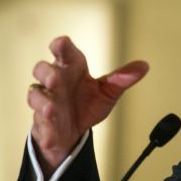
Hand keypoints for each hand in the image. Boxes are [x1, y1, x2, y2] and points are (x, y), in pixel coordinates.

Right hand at [27, 36, 148, 175]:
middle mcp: (56, 82)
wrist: (74, 131)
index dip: (61, 46)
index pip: (64, 53)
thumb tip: (144, 66)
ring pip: (36, 96)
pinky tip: (50, 136)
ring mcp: (47, 101)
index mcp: (72, 69)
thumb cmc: (86, 103)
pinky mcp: (43, 123)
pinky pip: (40, 125)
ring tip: (52, 109)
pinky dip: (45, 131)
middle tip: (55, 80)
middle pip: (42, 70)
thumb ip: (122, 79)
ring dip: (43, 102)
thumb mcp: (107, 91)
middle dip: (46, 73)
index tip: (61, 43)